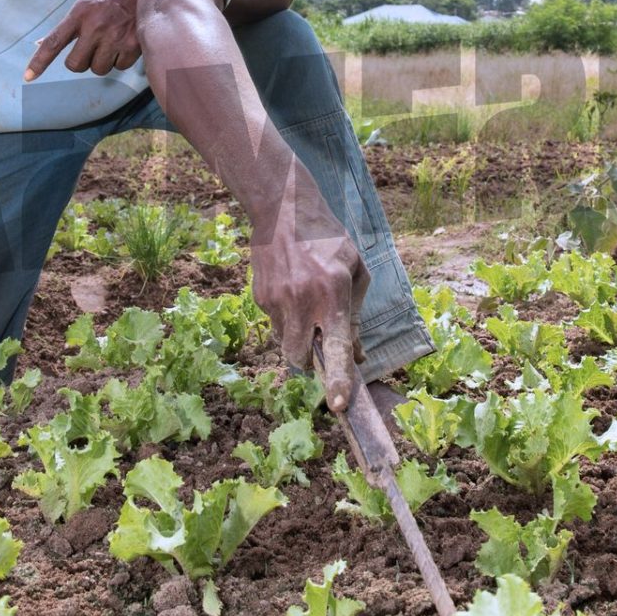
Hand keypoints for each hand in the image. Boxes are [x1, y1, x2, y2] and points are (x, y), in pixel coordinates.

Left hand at [26, 0, 139, 79]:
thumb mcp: (87, 2)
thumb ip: (68, 24)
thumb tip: (39, 43)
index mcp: (80, 13)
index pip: (54, 42)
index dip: (39, 62)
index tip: (27, 77)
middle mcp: (95, 26)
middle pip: (75, 65)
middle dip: (81, 62)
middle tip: (91, 49)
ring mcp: (114, 37)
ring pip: (98, 69)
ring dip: (102, 62)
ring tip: (112, 43)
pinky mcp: (132, 45)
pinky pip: (119, 67)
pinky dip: (121, 60)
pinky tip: (126, 44)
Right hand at [251, 193, 370, 413]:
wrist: (284, 210)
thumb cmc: (329, 241)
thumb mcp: (356, 271)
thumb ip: (355, 315)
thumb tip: (356, 356)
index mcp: (333, 293)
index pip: (336, 346)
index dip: (338, 379)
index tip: (338, 405)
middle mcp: (302, 300)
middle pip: (299, 358)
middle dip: (310, 360)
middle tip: (318, 343)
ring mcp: (277, 299)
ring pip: (284, 343)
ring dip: (297, 337)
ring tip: (304, 305)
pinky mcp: (260, 297)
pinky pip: (274, 323)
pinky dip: (285, 318)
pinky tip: (291, 290)